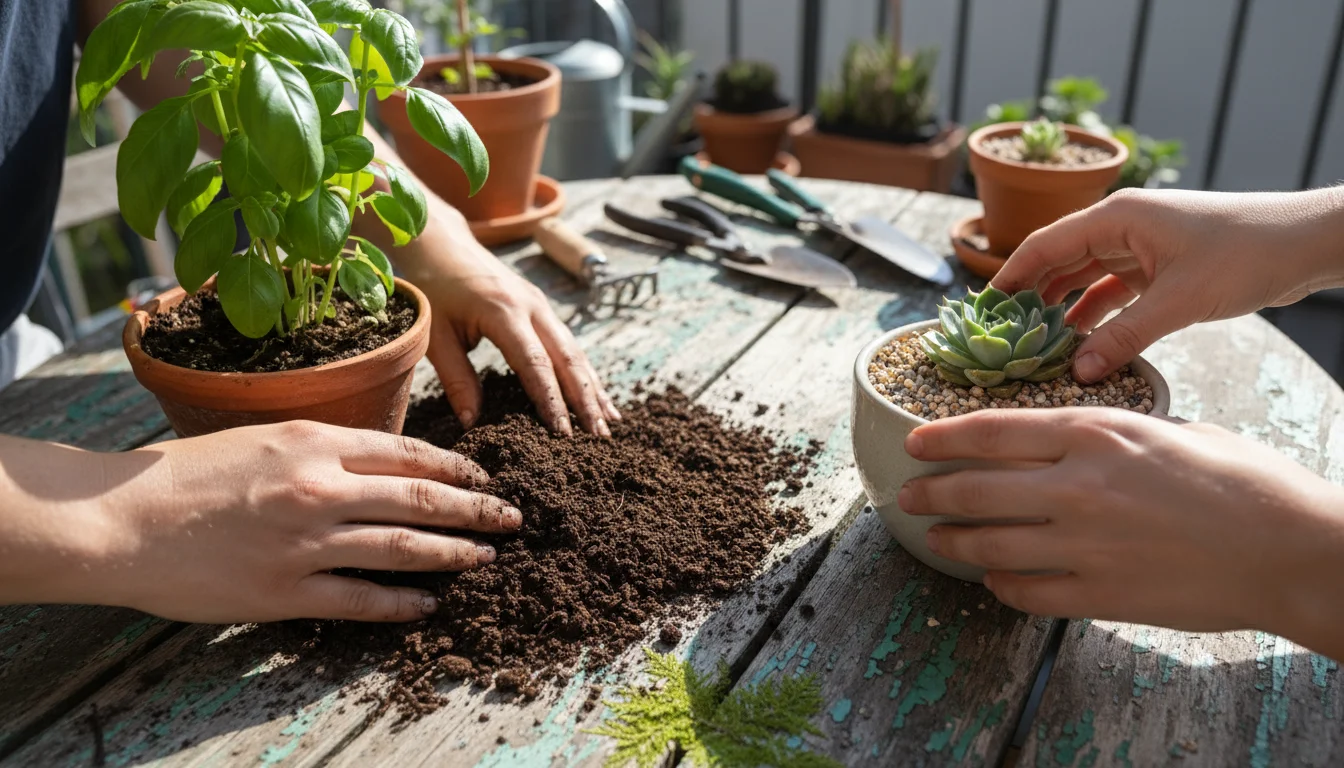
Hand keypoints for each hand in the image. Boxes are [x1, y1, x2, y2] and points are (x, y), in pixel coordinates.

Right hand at [85, 422, 520, 623]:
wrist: (120, 518)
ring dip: (454, 554)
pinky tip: (429, 604)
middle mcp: (320, 488)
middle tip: (513, 518)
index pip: (409, 454)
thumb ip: (320, 447)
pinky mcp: (286, 591)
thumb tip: (376, 461)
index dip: (457, 468)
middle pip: (421, 499)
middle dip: (476, 509)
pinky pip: (362, 599)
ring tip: (486, 558)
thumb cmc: (183, 474)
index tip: (484, 478)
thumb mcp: (259, 436)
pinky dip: (403, 603)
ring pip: (404, 549)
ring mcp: (306, 542)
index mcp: (314, 442)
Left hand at [409, 222, 620, 436]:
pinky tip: (598, 396)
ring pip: (575, 352)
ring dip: (592, 388)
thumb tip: (472, 423)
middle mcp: (532, 306)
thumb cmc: (433, 288)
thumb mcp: (435, 335)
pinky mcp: (543, 307)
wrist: (441, 243)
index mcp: (504, 311)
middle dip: (585, 400)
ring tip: (608, 424)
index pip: (535, 364)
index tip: (562, 435)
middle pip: (567, 359)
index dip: (551, 401)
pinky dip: (585, 373)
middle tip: (598, 437)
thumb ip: (456, 379)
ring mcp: (542, 304)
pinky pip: (570, 344)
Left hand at [898, 408, 1343, 656]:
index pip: (992, 431)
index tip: (915, 440)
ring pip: (989, 543)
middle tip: (907, 494)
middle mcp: (1077, 487)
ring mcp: (1084, 545)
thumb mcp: (1170, 431)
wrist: (1292, 550)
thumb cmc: (1245, 482)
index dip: (943, 436)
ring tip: (935, 536)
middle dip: (930, 491)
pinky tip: (992, 579)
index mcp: (1096, 434)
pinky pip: (1026, 591)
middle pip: (975, 489)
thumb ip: (1110, 437)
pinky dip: (1000, 584)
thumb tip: (1072, 444)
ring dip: (952, 539)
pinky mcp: (1099, 595)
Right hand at [993, 186, 1343, 382]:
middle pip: (1059, 262)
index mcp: (1117, 217)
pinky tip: (1082, 344)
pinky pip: (1114, 293)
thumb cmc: (1247, 252)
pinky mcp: (1160, 268)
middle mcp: (1122, 227)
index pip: (1044, 245)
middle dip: (1032, 299)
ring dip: (1064, 311)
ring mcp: (1141, 248)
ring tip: (1038, 347)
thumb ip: (1125, 336)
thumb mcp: (1180, 300)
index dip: (1010, 277)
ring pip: (1085, 280)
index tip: (984, 310)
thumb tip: (1079, 370)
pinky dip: (1097, 317)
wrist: (1306, 243)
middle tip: (1004, 337)